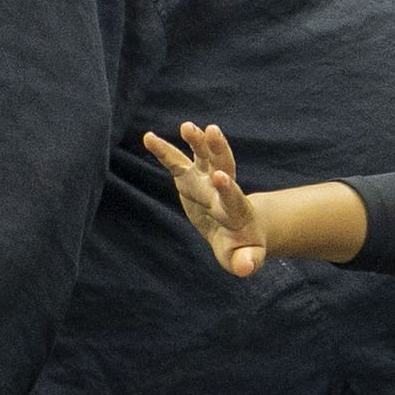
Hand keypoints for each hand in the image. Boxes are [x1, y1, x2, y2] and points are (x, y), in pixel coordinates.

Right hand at [142, 122, 267, 275]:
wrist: (241, 229)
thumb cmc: (243, 247)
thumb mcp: (245, 258)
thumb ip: (247, 262)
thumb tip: (246, 269)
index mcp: (236, 211)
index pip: (233, 197)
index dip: (227, 188)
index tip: (221, 177)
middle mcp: (223, 190)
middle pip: (225, 165)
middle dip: (219, 150)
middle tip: (212, 132)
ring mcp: (207, 181)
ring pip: (205, 157)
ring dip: (197, 141)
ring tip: (187, 126)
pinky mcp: (192, 179)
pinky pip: (177, 162)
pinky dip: (164, 151)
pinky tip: (148, 137)